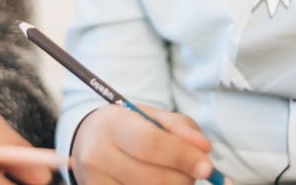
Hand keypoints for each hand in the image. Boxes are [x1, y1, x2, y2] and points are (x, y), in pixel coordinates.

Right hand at [70, 104, 215, 184]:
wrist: (88, 143)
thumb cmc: (128, 128)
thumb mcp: (153, 117)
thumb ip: (181, 128)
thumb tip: (203, 149)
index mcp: (112, 124)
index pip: (151, 144)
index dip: (182, 157)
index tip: (207, 166)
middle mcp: (97, 155)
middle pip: (153, 178)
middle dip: (183, 178)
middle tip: (193, 171)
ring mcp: (95, 182)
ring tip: (173, 175)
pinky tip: (157, 183)